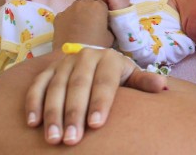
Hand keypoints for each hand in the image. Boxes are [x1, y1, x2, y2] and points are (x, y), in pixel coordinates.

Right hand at [25, 48, 166, 145]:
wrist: (96, 61)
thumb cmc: (117, 76)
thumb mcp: (132, 77)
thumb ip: (144, 82)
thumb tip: (162, 86)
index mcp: (109, 58)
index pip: (105, 82)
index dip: (100, 103)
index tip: (96, 124)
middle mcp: (86, 56)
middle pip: (78, 86)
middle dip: (74, 113)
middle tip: (71, 139)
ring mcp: (64, 62)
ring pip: (56, 87)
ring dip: (52, 113)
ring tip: (53, 138)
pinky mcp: (48, 69)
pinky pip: (37, 85)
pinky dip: (33, 103)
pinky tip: (33, 124)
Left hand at [52, 0, 113, 49]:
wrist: (73, 54)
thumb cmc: (96, 45)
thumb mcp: (110, 35)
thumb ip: (109, 24)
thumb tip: (106, 23)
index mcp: (98, 6)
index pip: (104, 1)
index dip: (105, 8)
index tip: (105, 16)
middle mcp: (83, 3)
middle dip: (94, 1)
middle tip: (95, 14)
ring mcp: (69, 9)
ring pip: (78, 3)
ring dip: (81, 8)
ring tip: (82, 21)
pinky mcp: (59, 16)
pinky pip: (66, 12)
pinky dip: (70, 16)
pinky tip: (72, 27)